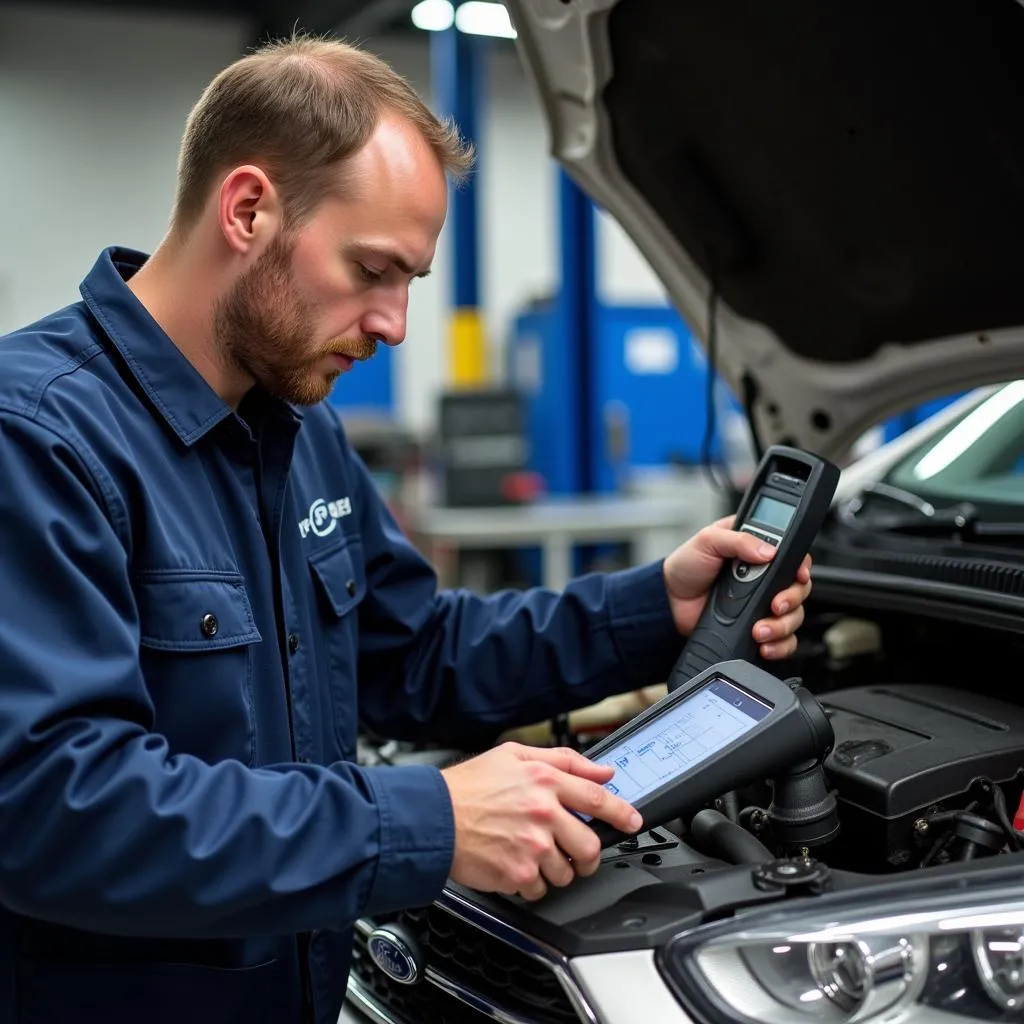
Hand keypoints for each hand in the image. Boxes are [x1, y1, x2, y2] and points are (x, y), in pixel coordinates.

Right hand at [441, 742, 642, 901]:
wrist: (432, 817)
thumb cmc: (468, 786)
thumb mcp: (514, 755)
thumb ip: (563, 759)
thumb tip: (603, 771)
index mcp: (545, 780)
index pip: (597, 798)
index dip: (621, 813)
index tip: (632, 822)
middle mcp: (543, 812)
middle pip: (590, 844)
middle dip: (588, 854)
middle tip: (578, 854)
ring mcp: (532, 845)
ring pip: (568, 871)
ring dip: (557, 869)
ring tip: (535, 857)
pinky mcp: (518, 873)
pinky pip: (542, 889)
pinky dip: (533, 884)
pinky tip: (517, 867)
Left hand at [663, 516, 811, 659]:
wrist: (669, 602)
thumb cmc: (686, 566)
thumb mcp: (708, 540)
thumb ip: (738, 540)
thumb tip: (767, 551)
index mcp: (757, 548)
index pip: (793, 555)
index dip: (801, 566)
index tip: (798, 575)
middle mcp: (765, 576)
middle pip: (799, 588)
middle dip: (792, 599)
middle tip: (776, 605)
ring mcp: (762, 603)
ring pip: (794, 616)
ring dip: (783, 625)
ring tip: (761, 629)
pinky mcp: (757, 625)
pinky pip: (783, 639)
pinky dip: (780, 644)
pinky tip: (765, 644)